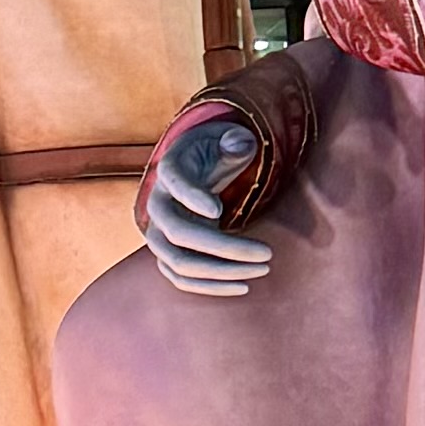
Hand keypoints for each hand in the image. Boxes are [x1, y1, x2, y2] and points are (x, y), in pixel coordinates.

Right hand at [140, 114, 276, 300]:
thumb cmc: (214, 152)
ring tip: (262, 270)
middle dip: (224, 248)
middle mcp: (157, 205)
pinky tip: (243, 287)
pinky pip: (182, 278)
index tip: (219, 209)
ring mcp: (159, 234)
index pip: (175, 184)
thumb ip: (235, 141)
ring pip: (180, 263)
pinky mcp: (168, 254)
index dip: (192, 197)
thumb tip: (240, 143)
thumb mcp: (224, 138)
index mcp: (170, 170)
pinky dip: (210, 286)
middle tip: (267, 253)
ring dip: (221, 272)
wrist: (194, 171)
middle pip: (178, 234)